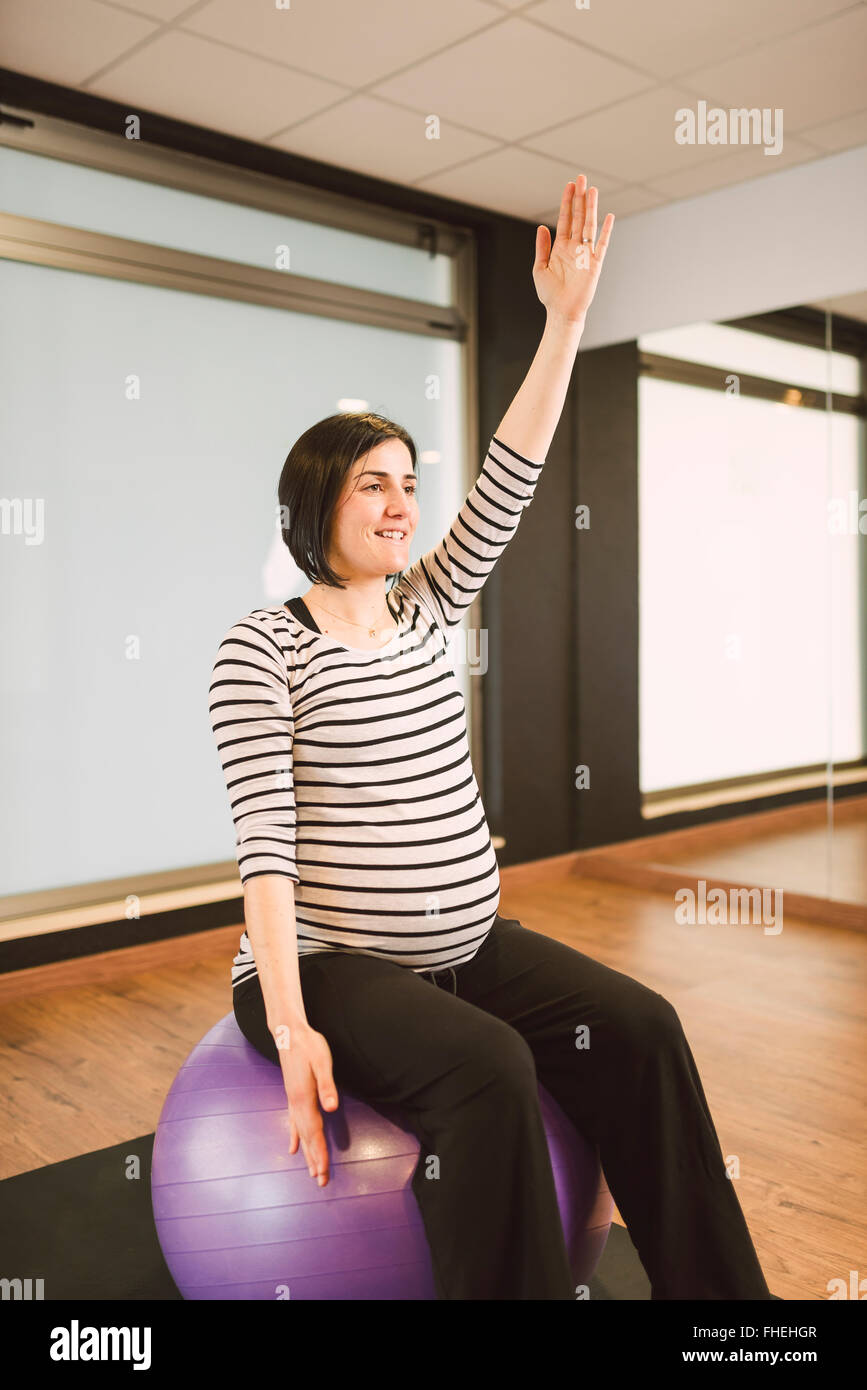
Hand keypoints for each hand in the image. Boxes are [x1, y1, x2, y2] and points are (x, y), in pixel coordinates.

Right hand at [274, 1018, 338, 1185]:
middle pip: (306, 1137)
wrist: (289, 1033)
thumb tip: (332, 1108)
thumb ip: (328, 1086)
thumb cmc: (309, 1045)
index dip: (319, 1152)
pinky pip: (293, 1123)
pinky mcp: (292, 1096)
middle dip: (314, 1160)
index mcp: (304, 1098)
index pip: (313, 1131)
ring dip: (306, 1153)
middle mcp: (295, 1103)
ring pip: (299, 1133)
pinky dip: (294, 1137)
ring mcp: (292, 1101)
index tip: (323, 1171)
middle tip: (321, 1182)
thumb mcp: (322, 1061)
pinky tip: (292, 1149)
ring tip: (311, 1173)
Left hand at [533, 176, 613, 324]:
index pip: (565, 219)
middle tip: (581, 178)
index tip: (570, 185)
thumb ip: (542, 247)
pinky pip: (602, 245)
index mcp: (560, 247)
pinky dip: (606, 231)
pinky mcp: (595, 264)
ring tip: (592, 190)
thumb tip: (542, 227)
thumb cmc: (550, 294)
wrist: (561, 312)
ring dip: (591, 208)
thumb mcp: (539, 268)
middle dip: (579, 198)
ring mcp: (585, 254)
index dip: (567, 202)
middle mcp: (574, 247)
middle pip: (579, 217)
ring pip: (590, 225)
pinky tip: (608, 216)